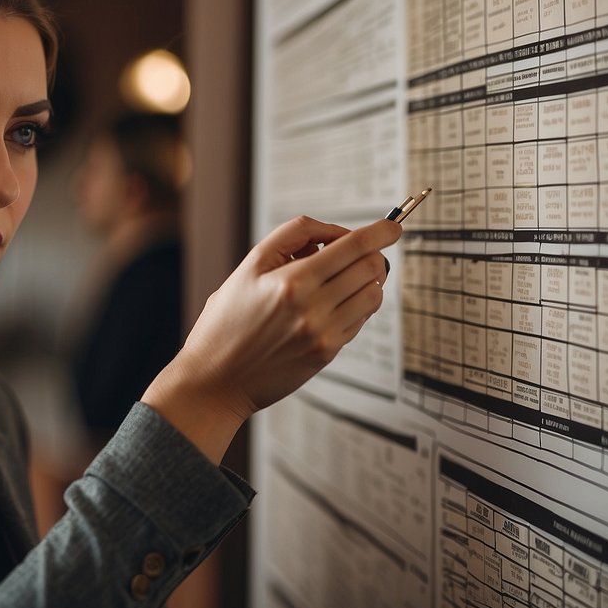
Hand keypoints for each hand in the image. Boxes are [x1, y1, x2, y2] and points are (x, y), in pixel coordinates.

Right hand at [142, 216, 401, 461]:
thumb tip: (333, 232)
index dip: (380, 232)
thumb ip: (290, 238)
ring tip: (345, 278)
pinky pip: (360, 320)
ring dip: (368, 280)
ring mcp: (323, 334)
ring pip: (373, 294)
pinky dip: (356, 305)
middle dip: (374, 253)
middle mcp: (311, 308)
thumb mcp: (248, 267)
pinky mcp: (326, 354)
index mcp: (291, 281)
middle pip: (370, 268)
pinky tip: (334, 303)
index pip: (352, 247)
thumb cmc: (226, 322)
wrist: (215, 380)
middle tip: (360, 252)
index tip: (392, 226)